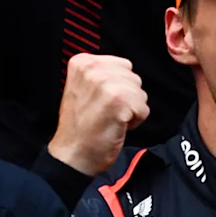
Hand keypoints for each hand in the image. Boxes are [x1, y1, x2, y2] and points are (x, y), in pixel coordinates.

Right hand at [48, 52, 147, 175]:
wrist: (72, 155)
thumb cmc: (80, 127)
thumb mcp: (82, 88)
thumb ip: (102, 74)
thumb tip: (126, 72)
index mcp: (83, 62)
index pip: (123, 66)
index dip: (119, 86)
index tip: (102, 100)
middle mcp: (93, 68)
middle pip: (134, 78)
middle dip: (127, 97)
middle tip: (105, 111)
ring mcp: (105, 83)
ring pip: (140, 93)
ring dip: (131, 109)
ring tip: (109, 118)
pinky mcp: (118, 100)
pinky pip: (143, 109)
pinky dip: (135, 121)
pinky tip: (115, 126)